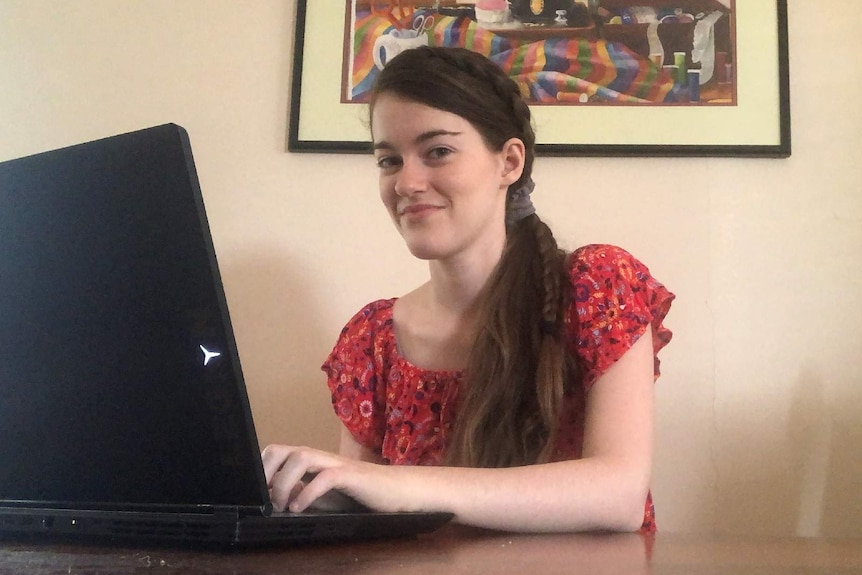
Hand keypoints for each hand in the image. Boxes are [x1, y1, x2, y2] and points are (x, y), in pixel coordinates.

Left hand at [261, 444, 406, 512]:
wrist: (394, 491)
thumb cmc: (357, 493)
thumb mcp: (321, 496)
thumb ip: (299, 492)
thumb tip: (273, 496)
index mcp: (309, 460)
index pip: (275, 453)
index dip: (260, 470)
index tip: (255, 494)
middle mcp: (318, 457)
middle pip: (282, 450)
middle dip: (266, 473)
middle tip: (266, 500)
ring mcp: (334, 463)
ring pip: (300, 457)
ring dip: (284, 483)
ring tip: (283, 506)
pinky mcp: (351, 475)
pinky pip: (325, 478)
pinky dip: (308, 493)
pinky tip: (300, 508)